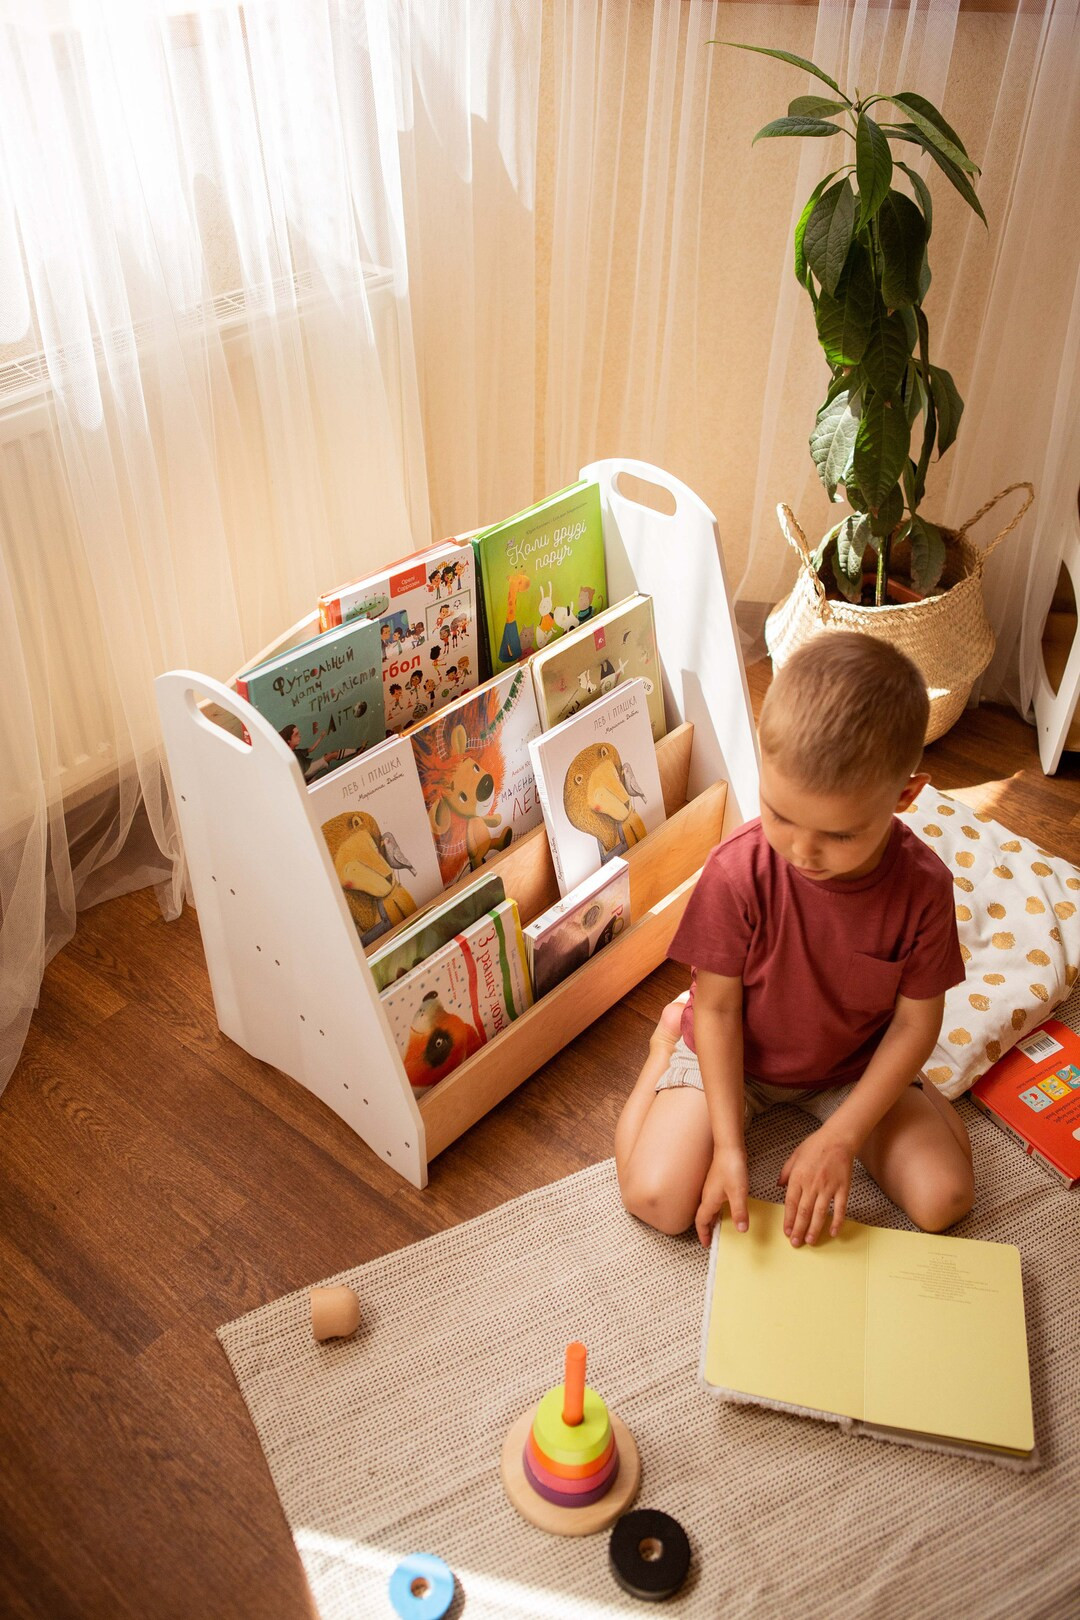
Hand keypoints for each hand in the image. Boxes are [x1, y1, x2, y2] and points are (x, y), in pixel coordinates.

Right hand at [694, 1148, 748, 1246]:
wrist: (729, 1147)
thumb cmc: (731, 1167)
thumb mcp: (738, 1193)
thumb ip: (739, 1212)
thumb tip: (741, 1230)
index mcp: (709, 1200)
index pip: (701, 1221)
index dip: (703, 1234)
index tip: (706, 1244)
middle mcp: (707, 1195)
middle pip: (703, 1216)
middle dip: (706, 1228)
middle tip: (711, 1238)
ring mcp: (711, 1188)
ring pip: (708, 1208)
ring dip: (711, 1219)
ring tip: (718, 1226)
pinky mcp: (717, 1182)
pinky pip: (714, 1201)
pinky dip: (717, 1210)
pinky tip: (726, 1208)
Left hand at [778, 1126, 852, 1246]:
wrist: (838, 1138)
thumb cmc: (815, 1145)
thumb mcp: (794, 1156)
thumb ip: (785, 1172)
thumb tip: (778, 1186)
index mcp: (798, 1177)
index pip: (791, 1203)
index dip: (789, 1220)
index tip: (787, 1232)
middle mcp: (812, 1185)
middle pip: (804, 1212)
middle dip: (799, 1229)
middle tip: (796, 1243)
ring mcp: (828, 1187)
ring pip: (820, 1213)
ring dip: (815, 1229)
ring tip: (811, 1242)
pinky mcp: (842, 1188)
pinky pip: (840, 1208)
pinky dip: (837, 1221)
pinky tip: (834, 1232)